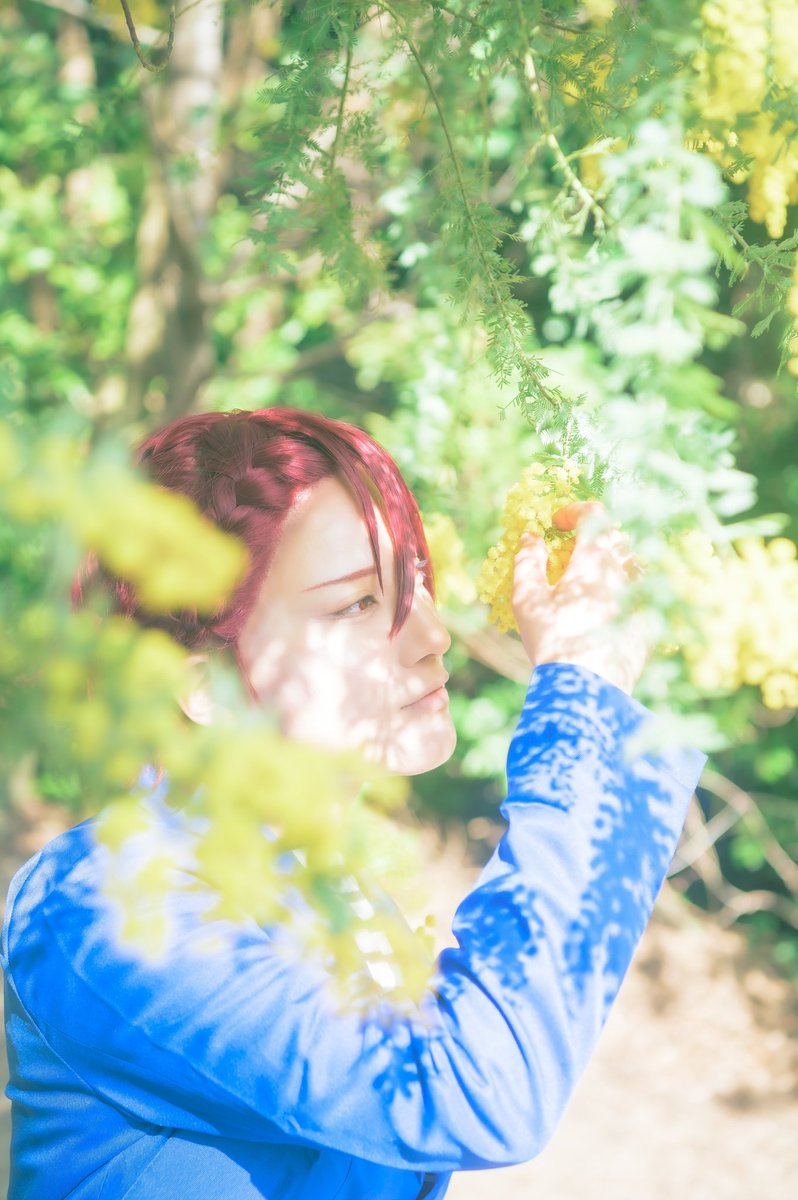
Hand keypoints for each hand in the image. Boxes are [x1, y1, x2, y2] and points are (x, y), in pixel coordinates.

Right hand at [511, 502, 649, 694]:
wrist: (586, 690)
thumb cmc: (552, 640)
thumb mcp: (528, 598)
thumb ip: (528, 561)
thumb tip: (530, 538)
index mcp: (595, 560)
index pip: (593, 516)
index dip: (573, 513)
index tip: (556, 525)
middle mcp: (623, 573)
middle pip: (614, 539)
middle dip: (591, 537)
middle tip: (569, 552)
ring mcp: (640, 599)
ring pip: (628, 567)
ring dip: (608, 564)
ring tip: (585, 582)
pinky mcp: (646, 625)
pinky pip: (636, 597)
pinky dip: (618, 594)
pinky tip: (599, 614)